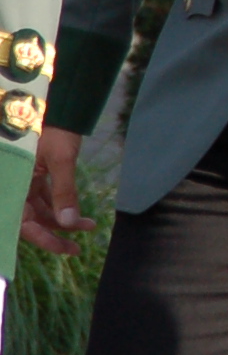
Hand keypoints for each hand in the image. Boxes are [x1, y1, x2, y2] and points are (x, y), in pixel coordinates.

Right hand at [18, 125, 91, 256]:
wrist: (53, 105)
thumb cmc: (53, 129)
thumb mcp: (61, 161)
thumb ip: (64, 192)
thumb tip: (70, 222)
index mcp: (12, 186)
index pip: (24, 224)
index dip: (45, 240)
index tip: (67, 249)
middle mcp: (13, 187)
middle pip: (31, 220)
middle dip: (56, 233)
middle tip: (78, 246)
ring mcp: (22, 181)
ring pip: (39, 210)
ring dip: (61, 220)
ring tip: (88, 225)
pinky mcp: (32, 176)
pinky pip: (43, 198)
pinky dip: (59, 206)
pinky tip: (78, 213)